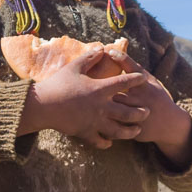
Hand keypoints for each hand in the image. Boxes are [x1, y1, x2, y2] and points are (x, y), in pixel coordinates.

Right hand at [17, 48, 147, 148]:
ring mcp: (95, 122)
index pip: (123, 83)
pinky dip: (106, 142)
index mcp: (100, 89)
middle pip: (128, 112)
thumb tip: (101, 49)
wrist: (43, 105)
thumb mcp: (74, 67)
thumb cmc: (58, 84)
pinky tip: (110, 142)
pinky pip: (99, 141)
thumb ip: (89, 58)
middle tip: (147, 112)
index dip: (135, 79)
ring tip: (137, 130)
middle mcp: (102, 107)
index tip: (143, 78)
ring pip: (119, 130)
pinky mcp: (85, 133)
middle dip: (140, 113)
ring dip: (130, 131)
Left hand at [95, 50, 191, 146]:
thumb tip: (120, 56)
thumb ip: (137, 71)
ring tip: (87, 101)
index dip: (121, 58)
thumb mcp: (152, 83)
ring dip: (100, 106)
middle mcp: (143, 99)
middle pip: (118, 90)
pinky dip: (104, 123)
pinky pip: (116, 126)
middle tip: (88, 81)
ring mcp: (139, 115)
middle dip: (103, 86)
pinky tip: (92, 120)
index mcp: (147, 86)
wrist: (171, 125)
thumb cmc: (157, 98)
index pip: (133, 69)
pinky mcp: (136, 129)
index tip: (108, 51)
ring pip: (115, 109)